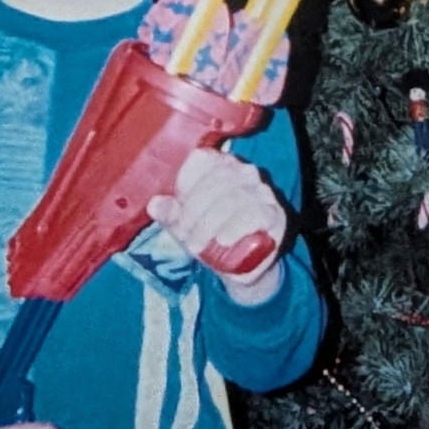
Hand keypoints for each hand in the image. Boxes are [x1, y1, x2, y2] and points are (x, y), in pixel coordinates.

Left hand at [147, 147, 286, 304]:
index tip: (177, 210)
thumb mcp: (185, 226)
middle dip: (193, 213)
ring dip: (209, 225)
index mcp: (219, 164)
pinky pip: (253, 214)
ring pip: (230, 200)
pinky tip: (223, 240)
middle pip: (213, 183)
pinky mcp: (274, 213)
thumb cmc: (211, 237)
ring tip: (199, 245)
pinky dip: (234, 228)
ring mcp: (261, 191)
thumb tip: (155, 205)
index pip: (200, 160)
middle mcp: (243, 171)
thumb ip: (170, 213)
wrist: (241, 268)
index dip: (185, 186)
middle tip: (185, 236)